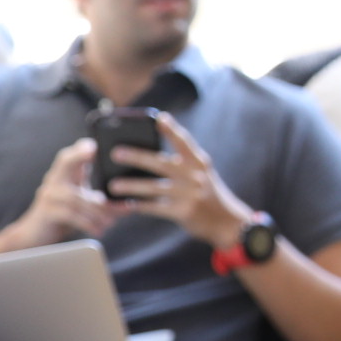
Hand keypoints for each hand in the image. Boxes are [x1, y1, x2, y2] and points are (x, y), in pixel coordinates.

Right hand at [17, 138, 120, 245]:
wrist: (35, 236)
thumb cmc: (63, 217)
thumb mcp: (82, 205)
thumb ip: (102, 202)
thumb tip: (130, 205)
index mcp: (65, 175)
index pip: (71, 155)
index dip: (81, 148)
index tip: (94, 144)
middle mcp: (54, 180)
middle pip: (65, 161)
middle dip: (79, 155)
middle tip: (93, 153)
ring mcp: (49, 195)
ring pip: (76, 197)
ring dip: (98, 210)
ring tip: (111, 221)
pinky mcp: (47, 212)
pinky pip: (70, 214)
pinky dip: (88, 222)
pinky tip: (99, 230)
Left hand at [100, 113, 256, 247]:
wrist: (228, 222)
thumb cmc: (209, 195)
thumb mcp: (203, 175)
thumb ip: (184, 165)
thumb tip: (150, 156)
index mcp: (199, 163)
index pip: (184, 142)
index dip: (171, 130)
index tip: (158, 118)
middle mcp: (194, 176)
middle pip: (161, 163)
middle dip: (137, 157)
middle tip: (116, 152)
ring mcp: (188, 194)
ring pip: (153, 188)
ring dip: (131, 185)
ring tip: (113, 185)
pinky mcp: (182, 212)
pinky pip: (154, 207)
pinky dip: (138, 205)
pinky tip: (125, 204)